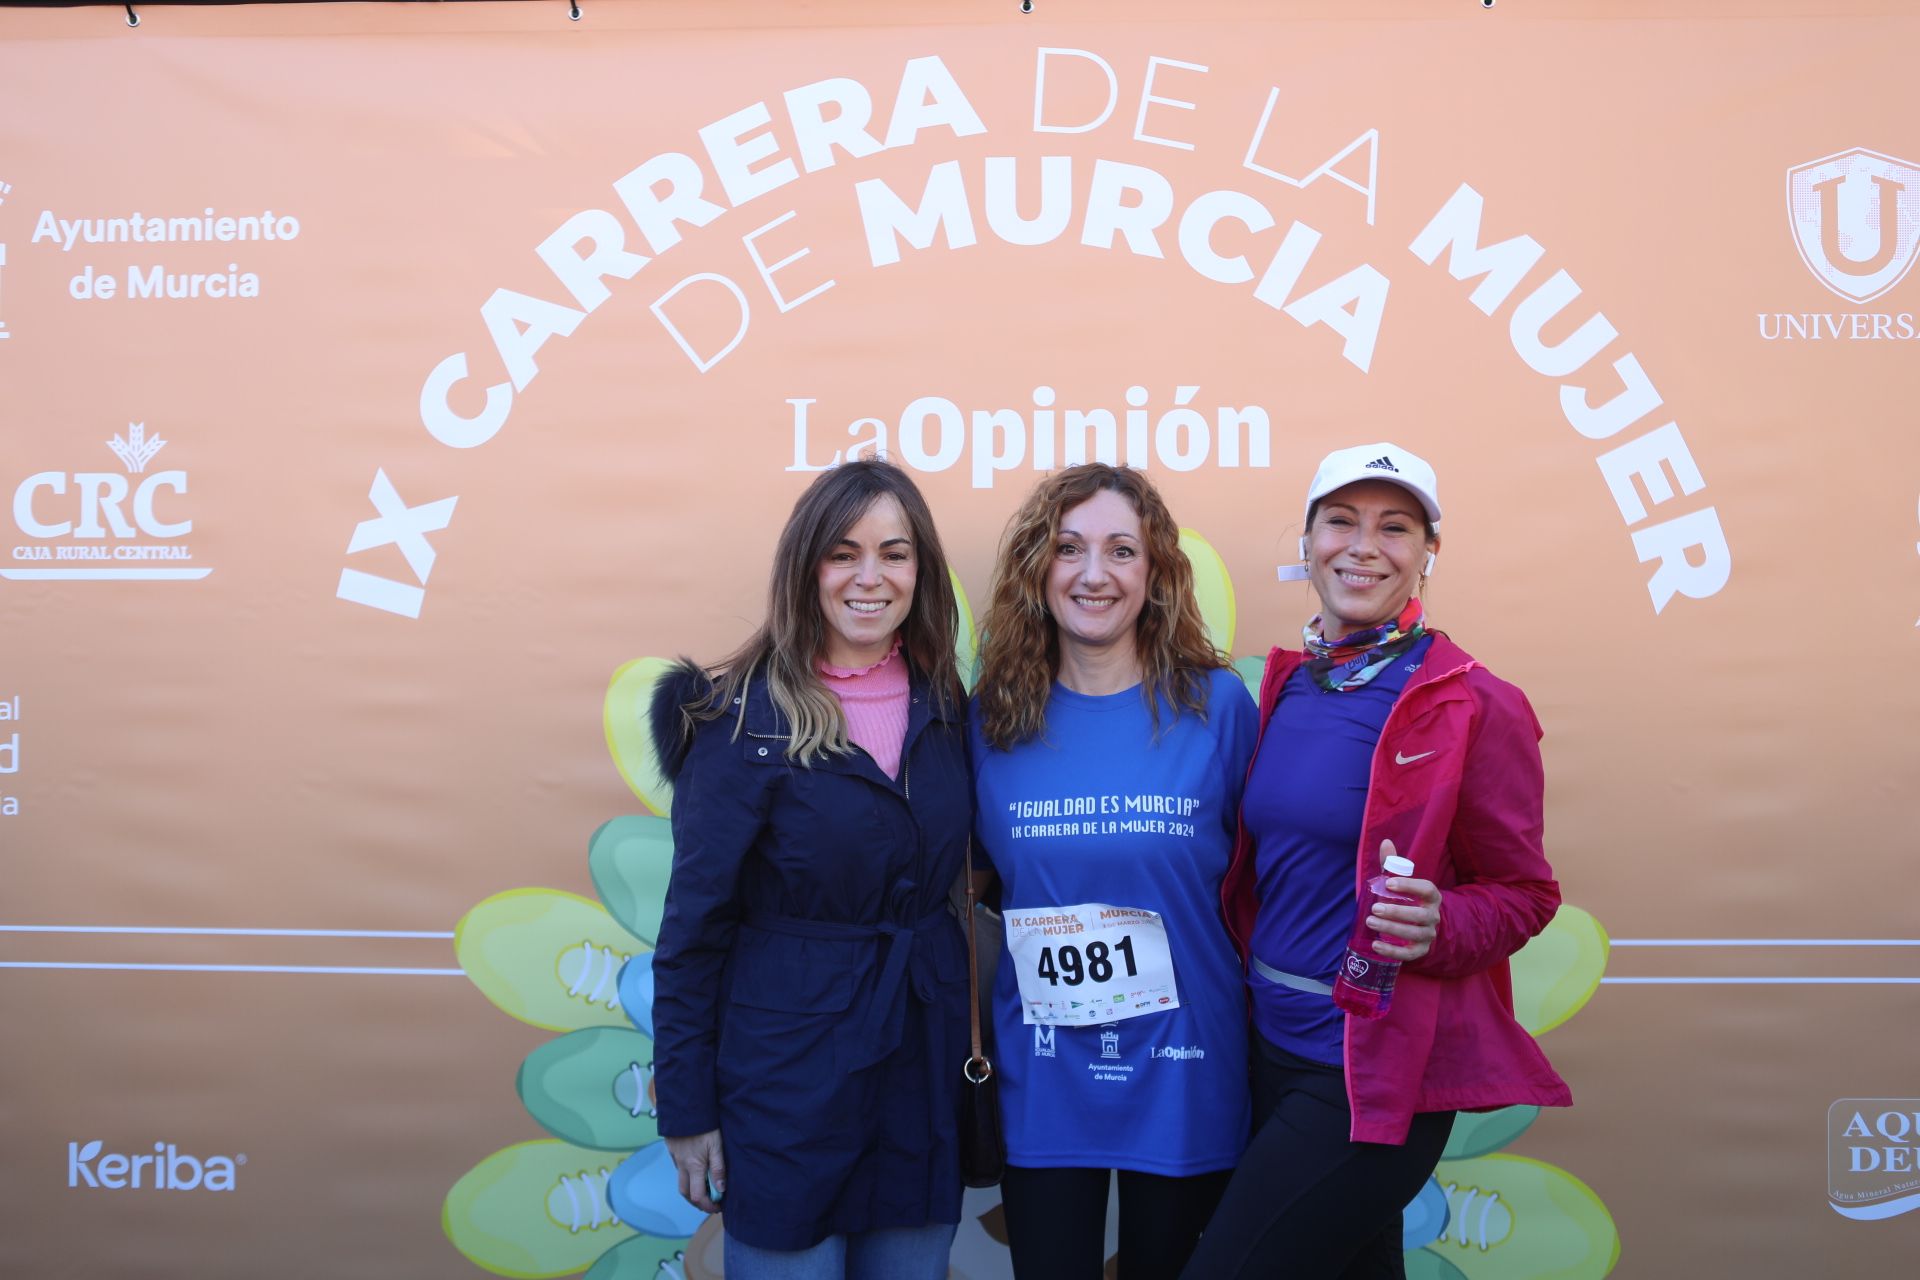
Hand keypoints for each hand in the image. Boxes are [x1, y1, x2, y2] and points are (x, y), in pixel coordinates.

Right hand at [666, 1129, 725, 1213]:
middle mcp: (682, 1165)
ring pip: (681, 1181)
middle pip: (685, 1193)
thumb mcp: (717, 1146)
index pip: (697, 1196)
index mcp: (694, 1166)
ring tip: (705, 1188)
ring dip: (691, 1189)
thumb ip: (718, 1168)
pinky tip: (696, 1170)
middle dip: (697, 1202)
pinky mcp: (672, 1150)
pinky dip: (687, 1175)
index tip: (718, 1207)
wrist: (686, 1107)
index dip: (707, 1205)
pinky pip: (679, 1168)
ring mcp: (676, 1158)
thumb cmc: (705, 1126)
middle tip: (710, 1202)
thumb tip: (720, 1190)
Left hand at [1366, 838, 1441, 962]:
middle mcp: (1433, 916)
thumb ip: (1392, 864)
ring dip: (1392, 929)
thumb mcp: (1400, 883)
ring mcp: (1428, 935)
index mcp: (1431, 897)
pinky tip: (1376, 945)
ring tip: (1370, 922)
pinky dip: (1393, 951)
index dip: (1410, 886)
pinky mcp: (1420, 951)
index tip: (1389, 883)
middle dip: (1397, 912)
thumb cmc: (1406, 900)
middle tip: (1375, 908)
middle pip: (1420, 915)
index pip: (1427, 889)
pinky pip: (1410, 954)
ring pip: (1415, 934)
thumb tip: (1386, 842)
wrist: (1418, 927)